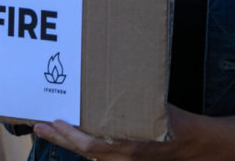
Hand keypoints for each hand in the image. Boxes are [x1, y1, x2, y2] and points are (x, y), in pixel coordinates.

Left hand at [33, 106, 205, 160]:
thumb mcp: (153, 108)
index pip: (90, 145)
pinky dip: (85, 147)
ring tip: (52, 130)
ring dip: (69, 142)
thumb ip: (132, 103)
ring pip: (89, 156)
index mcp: (128, 145)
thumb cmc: (175, 122)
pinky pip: (101, 157)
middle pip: (82, 152)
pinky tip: (76, 137)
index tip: (55, 122)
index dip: (69, 136)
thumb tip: (112, 82)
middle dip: (59, 139)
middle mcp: (123, 158)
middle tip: (39, 126)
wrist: (195, 145)